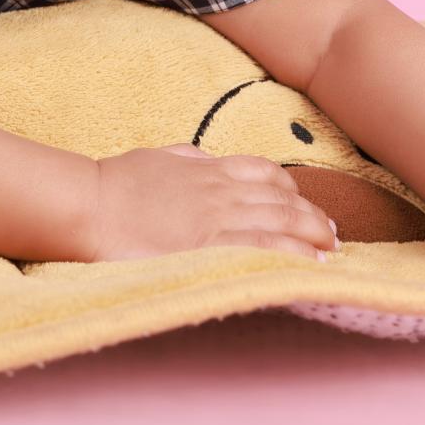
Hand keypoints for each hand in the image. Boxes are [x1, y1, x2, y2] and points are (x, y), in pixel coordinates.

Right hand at [80, 144, 339, 264]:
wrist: (92, 204)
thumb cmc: (116, 183)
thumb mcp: (157, 158)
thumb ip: (186, 159)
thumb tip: (204, 159)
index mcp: (207, 169)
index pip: (264, 173)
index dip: (291, 189)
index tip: (304, 203)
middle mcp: (219, 190)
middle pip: (281, 199)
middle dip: (312, 216)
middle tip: (332, 234)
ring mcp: (216, 217)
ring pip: (280, 221)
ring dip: (311, 235)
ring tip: (331, 251)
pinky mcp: (208, 246)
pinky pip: (262, 248)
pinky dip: (291, 255)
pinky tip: (309, 265)